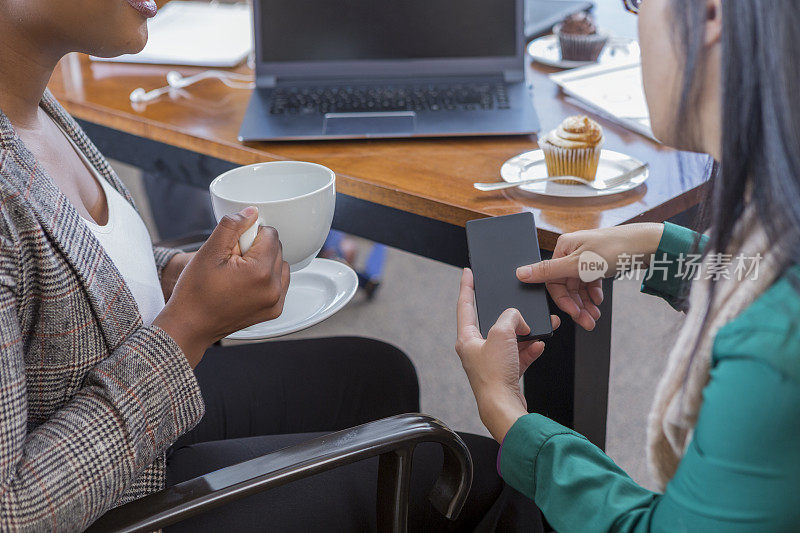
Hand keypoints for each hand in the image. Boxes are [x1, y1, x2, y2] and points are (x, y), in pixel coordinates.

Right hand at [153, 207, 289, 366]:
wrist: (190, 325)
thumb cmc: (195, 292)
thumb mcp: (209, 251)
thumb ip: (232, 226)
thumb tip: (252, 212)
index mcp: (260, 272)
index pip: (270, 234)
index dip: (250, 234)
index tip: (234, 247)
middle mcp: (273, 288)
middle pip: (277, 249)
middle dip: (257, 248)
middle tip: (232, 261)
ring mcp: (275, 302)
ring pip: (280, 265)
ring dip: (264, 262)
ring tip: (238, 273)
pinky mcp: (274, 310)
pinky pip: (280, 283)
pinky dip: (267, 278)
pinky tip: (246, 284)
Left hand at [455, 268, 560, 441]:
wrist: (503, 408)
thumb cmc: (494, 376)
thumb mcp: (502, 334)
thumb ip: (510, 317)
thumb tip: (517, 319)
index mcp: (466, 339)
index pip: (465, 306)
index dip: (466, 287)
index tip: (467, 273)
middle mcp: (476, 350)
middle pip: (494, 324)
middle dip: (512, 317)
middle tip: (521, 310)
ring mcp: (490, 363)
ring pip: (510, 340)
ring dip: (525, 335)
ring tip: (540, 329)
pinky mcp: (504, 374)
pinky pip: (519, 356)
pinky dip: (529, 351)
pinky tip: (538, 346)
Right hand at [516, 223, 663, 330]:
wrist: (647, 245)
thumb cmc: (615, 248)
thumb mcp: (578, 264)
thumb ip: (549, 271)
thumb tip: (521, 273)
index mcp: (563, 248)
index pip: (553, 280)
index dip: (563, 300)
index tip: (572, 314)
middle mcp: (572, 251)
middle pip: (567, 285)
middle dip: (576, 305)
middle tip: (586, 321)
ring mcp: (586, 258)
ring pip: (579, 286)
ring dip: (585, 303)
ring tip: (594, 316)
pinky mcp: (599, 263)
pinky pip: (590, 283)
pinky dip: (593, 294)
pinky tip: (598, 301)